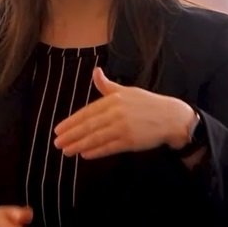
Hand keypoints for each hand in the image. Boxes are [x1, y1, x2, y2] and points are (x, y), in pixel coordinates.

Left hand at [53, 67, 195, 158]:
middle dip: (71, 135)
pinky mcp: (130, 141)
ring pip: (96, 138)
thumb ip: (107, 85)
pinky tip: (85, 154)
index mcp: (114, 99)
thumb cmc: (147, 104)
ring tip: (67, 151)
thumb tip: (95, 71)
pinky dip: (96, 151)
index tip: (58, 130)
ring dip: (79, 145)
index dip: (71, 122)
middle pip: (89, 126)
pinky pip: (109, 147)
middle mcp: (117, 112)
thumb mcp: (127, 91)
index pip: (87, 112)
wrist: (171, 117)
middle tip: (57, 143)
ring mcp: (123, 127)